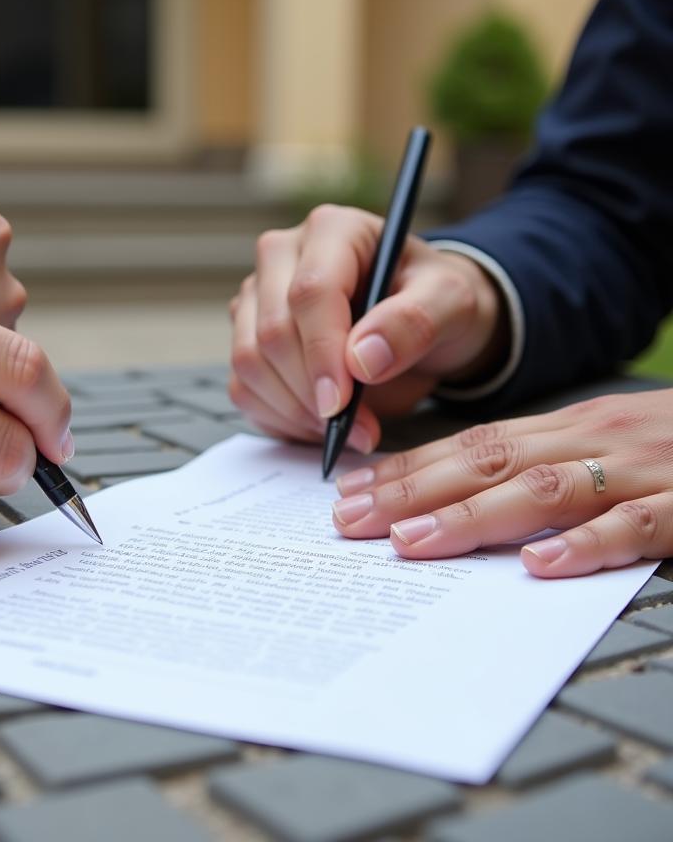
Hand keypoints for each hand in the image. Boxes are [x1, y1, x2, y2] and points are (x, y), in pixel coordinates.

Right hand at [229, 204, 506, 448]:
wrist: (422, 317)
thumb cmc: (435, 300)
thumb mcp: (451, 302)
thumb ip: (415, 322)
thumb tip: (362, 360)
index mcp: (332, 230)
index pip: (310, 293)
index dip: (321, 353)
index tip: (342, 405)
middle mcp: (281, 255)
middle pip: (272, 332)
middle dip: (311, 393)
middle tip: (358, 431)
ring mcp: (256, 296)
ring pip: (249, 362)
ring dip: (294, 410)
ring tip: (345, 430)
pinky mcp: (246, 335)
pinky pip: (243, 387)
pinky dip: (278, 417)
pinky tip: (319, 426)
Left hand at [332, 389, 672, 576]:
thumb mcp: (604, 443)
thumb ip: (541, 464)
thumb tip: (458, 496)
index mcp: (569, 426)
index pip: (470, 445)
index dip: (407, 469)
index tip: (349, 494)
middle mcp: (594, 439)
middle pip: (487, 463)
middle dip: (412, 492)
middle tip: (350, 523)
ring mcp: (644, 469)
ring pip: (546, 489)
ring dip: (473, 517)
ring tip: (412, 543)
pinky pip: (641, 524)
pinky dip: (589, 544)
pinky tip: (542, 566)